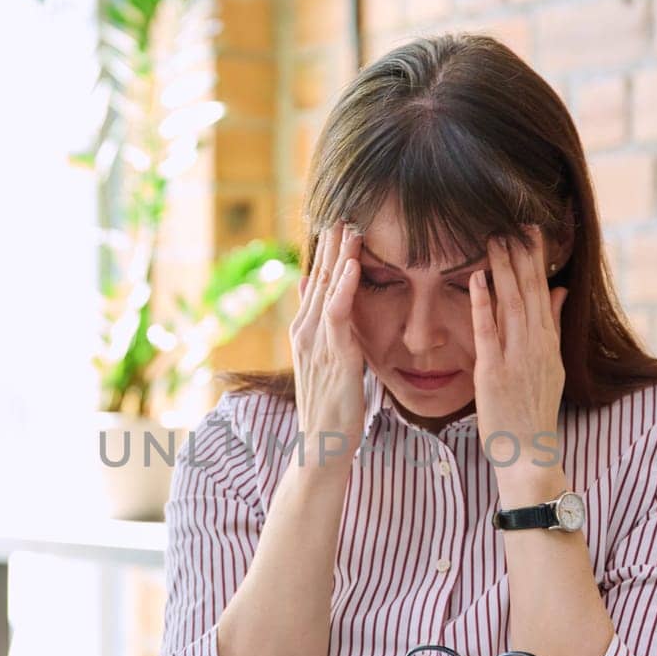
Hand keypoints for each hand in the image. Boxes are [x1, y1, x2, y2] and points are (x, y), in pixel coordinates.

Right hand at [290, 221, 364, 466]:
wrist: (322, 444)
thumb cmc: (331, 407)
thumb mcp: (325, 362)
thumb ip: (322, 328)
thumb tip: (313, 295)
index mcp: (305, 332)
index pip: (316, 283)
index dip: (325, 253)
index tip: (336, 224)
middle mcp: (305, 331)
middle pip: (318, 278)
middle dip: (330, 245)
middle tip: (341, 210)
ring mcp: (316, 342)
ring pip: (326, 289)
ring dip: (338, 256)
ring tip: (348, 226)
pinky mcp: (333, 355)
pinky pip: (337, 313)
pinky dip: (343, 287)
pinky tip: (351, 266)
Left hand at [469, 225, 569, 505]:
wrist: (529, 453)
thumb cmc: (533, 412)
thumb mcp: (552, 365)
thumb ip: (552, 325)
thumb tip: (559, 289)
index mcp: (548, 342)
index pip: (542, 290)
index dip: (537, 258)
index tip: (532, 228)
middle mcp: (536, 344)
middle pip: (528, 290)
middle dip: (521, 254)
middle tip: (514, 219)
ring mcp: (516, 356)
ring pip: (510, 303)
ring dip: (503, 268)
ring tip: (496, 236)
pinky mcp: (493, 371)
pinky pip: (487, 330)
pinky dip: (482, 303)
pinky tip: (477, 278)